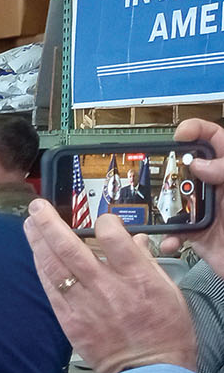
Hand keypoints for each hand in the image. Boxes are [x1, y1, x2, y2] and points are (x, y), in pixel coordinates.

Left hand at [24, 198, 197, 372]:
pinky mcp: (70, 320)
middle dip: (50, 224)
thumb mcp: (169, 292)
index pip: (113, 237)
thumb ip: (146, 263)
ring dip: (38, 242)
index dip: (104, 222)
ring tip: (29, 224)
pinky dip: (41, 269)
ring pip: (55, 266)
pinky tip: (35, 255)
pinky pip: (51, 288)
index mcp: (137, 278)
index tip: (101, 219)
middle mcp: (107, 287)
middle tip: (37, 207)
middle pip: (72, 248)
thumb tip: (134, 240)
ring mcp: (85, 304)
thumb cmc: (164, 333)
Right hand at [162, 118, 223, 271]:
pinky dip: (167, 238)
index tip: (180, 136)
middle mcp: (218, 189)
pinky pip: (173, 232)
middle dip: (168, 169)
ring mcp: (206, 212)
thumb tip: (200, 164)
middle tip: (158, 175)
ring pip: (174, 199)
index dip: (198, 131)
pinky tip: (170, 241)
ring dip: (161, 207)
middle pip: (187, 167)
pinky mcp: (197, 235)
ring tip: (155, 211)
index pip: (216, 141)